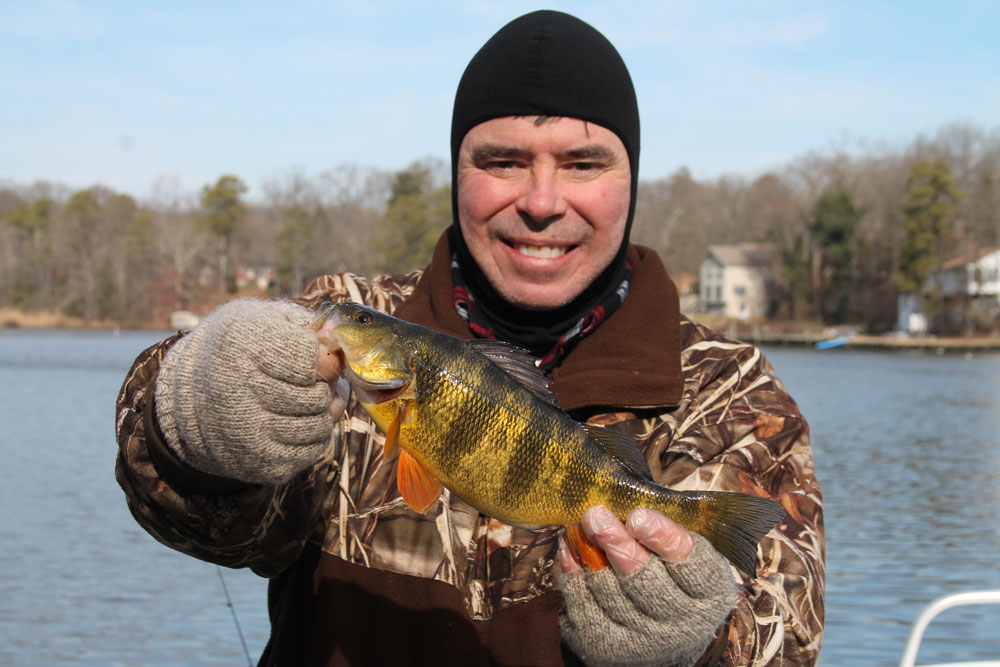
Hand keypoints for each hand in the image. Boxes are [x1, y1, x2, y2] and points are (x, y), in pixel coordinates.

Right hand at [154, 298, 344, 484]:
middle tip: (312, 381)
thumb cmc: (242, 351)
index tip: (319, 357)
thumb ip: (308, 327)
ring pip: (317, 426)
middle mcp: (234, 388)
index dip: (325, 358)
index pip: (309, 358)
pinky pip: (311, 451)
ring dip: (322, 412)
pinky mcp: (255, 463)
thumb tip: (338, 341)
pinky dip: (314, 436)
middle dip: (324, 387)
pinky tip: (297, 420)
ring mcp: (243, 431)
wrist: (194, 396)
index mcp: (238, 341)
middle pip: (315, 395)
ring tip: (306, 400)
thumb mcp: (267, 320)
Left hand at [557, 506, 736, 666]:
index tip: (637, 517)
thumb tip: (627, 500)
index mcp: (709, 591)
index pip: (687, 561)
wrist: (666, 636)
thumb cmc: (676, 577)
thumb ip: (668, 528)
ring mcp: (645, 639)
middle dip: (616, 544)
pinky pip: (583, 605)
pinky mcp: (609, 646)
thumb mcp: (689, 552)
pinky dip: (572, 573)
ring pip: (609, 591)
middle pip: (644, 580)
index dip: (661, 537)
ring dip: (589, 553)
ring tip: (579, 524)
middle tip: (595, 515)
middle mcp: (682, 622)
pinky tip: (571, 548)